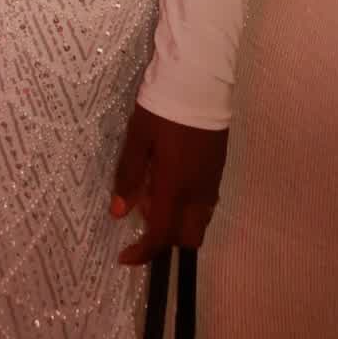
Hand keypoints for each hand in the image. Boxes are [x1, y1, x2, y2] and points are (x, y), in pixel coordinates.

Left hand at [109, 103, 227, 264]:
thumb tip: (119, 213)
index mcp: (174, 187)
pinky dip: (189, 207)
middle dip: (165, 241)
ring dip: (179, 224)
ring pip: (200, 222)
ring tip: (155, 197)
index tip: (124, 256)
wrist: (199, 81)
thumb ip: (129, 177)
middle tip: (143, 220)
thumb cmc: (163, 108)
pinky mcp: (218, 169)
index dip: (143, 252)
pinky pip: (206, 204)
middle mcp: (197, 193)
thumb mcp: (137, 138)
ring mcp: (212, 182)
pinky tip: (173, 183)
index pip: (161, 235)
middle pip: (187, 238)